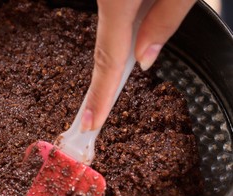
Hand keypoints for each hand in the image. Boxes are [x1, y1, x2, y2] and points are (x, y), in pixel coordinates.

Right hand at [81, 0, 196, 130]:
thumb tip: (144, 58)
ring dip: (115, 59)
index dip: (98, 96)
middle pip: (104, 51)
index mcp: (118, 1)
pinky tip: (127, 46)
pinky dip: (120, 37)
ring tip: (107, 93)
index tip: (90, 123)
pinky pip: (115, 19)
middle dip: (99, 88)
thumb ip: (165, 21)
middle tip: (91, 120)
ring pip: (111, 32)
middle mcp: (104, 0)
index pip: (108, 61)